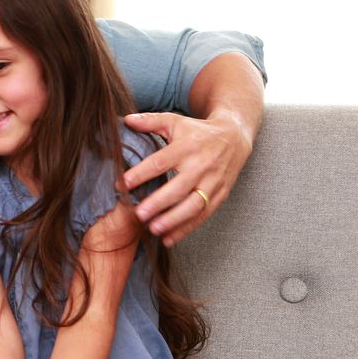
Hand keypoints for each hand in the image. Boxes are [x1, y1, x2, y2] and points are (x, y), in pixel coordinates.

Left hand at [122, 111, 252, 246]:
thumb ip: (150, 121)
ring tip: (153, 229)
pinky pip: (203, 215)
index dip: (141, 173)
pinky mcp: (220, 195)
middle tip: (138, 214)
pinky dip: (187, 229)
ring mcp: (213, 183)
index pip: (161, 162)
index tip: (123, 184)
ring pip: (193, 206)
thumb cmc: (197, 131)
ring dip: (173, 220)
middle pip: (178, 188)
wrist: (234, 137)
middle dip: (158, 203)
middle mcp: (201, 166)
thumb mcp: (174, 121)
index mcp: (186, 147)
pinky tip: (169, 239)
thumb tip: (126, 120)